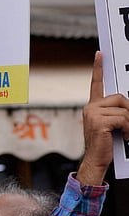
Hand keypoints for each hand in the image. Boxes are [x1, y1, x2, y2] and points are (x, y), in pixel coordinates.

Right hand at [76, 51, 128, 185]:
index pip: (96, 84)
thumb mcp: (112, 126)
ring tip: (126, 134)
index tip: (99, 54)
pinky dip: (128, 129)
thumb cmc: (106, 146)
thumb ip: (116, 113)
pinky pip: (123, 118)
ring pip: (123, 109)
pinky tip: (124, 136)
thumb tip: (127, 106)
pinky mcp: (99, 121)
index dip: (97, 68)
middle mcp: (90, 107)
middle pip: (120, 98)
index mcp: (92, 107)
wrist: (95, 161)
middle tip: (128, 127)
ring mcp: (93, 113)